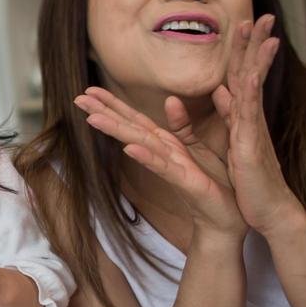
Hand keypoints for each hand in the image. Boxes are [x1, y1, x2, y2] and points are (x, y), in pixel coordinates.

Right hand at [76, 88, 246, 238]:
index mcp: (166, 144)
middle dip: (104, 113)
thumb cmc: (212, 183)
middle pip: (130, 128)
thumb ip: (182, 125)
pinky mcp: (185, 181)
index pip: (135, 119)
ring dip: (116, 131)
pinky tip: (128, 148)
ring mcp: (170, 167)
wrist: (226, 218)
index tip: (90, 89)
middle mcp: (162, 154)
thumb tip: (170, 99)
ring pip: (139, 144)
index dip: (114, 103)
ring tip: (92, 118)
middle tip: (78, 98)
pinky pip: (164, 167)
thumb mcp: (198, 147)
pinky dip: (146, 157)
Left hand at [212, 14, 303, 235]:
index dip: (244, 48)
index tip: (247, 22)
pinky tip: (249, 73)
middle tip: (264, 15)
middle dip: (256, 43)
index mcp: (243, 115)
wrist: (267, 210)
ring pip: (253, 85)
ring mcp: (253, 128)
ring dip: (257, 58)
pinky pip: (248, 114)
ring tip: (265, 32)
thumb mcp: (231, 141)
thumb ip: (226, 114)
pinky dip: (248, 92)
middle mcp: (251, 117)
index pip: (243, 74)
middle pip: (252, 71)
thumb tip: (222, 89)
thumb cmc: (250, 178)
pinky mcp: (251, 144)